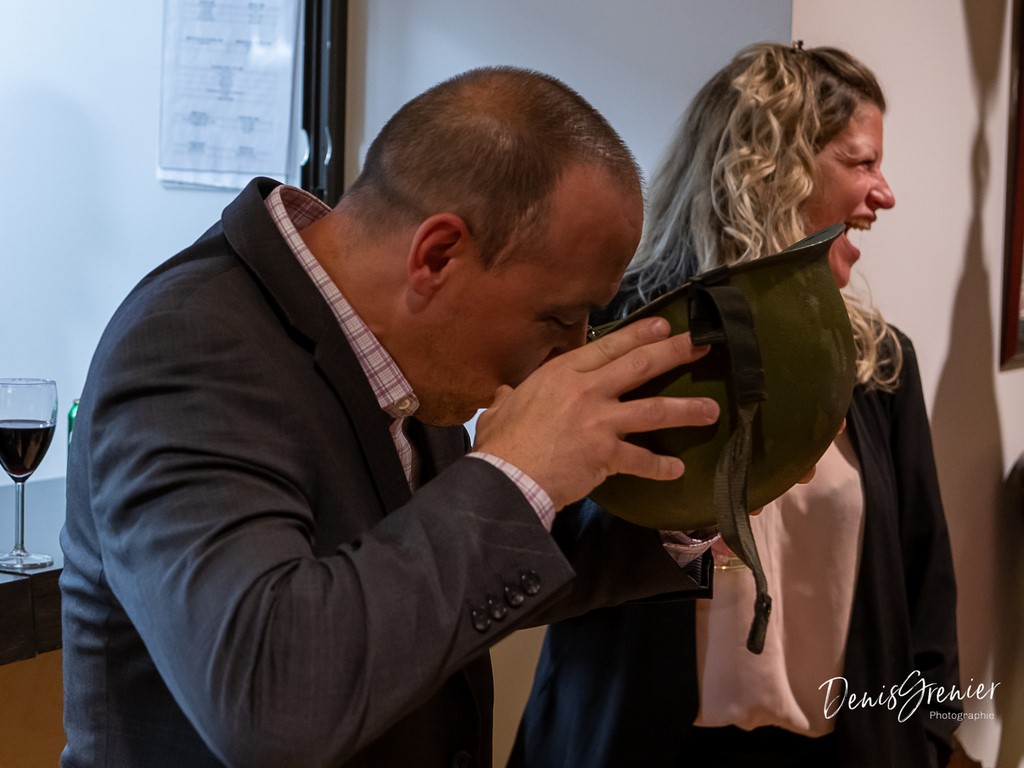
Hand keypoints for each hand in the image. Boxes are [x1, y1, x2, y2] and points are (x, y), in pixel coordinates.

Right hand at [473, 317, 718, 509]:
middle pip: (640, 365)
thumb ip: (508, 398)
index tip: (665, 325)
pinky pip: (641, 459)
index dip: (640, 334)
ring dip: (686, 409)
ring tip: (711, 410)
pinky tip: (678, 470)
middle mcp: (586, 391)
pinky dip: (660, 466)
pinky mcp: (606, 454)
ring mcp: (600, 421)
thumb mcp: (500, 409)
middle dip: (675, 353)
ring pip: (654, 409)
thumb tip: (504, 394)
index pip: (609, 346)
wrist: (506, 477)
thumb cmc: (501, 443)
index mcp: (562, 373)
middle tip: (701, 345)